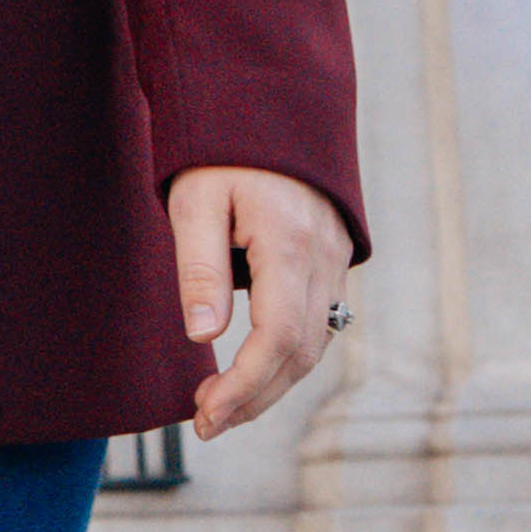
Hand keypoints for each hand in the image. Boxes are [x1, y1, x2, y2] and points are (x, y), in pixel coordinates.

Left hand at [172, 160, 348, 434]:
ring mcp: (336, 261)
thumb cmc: (219, 152)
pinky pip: (319, 323)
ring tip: (222, 408)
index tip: (206, 415)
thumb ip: (199, 269)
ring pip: (316, 344)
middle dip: (256, 397)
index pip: (277, 338)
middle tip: (206, 424)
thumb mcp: (194, 202)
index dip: (245, 386)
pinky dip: (289, 357)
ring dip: (273, 383)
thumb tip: (203, 338)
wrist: (269, 107)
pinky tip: (254, 370)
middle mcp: (324, 259)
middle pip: (301, 352)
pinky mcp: (334, 261)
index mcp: (289, 245)